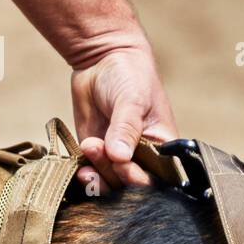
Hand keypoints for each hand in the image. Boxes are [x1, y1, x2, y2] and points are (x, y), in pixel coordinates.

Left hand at [70, 47, 177, 189]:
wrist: (102, 59)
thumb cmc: (130, 76)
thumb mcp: (131, 100)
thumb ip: (126, 129)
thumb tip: (119, 157)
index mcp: (162, 146)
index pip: (157, 176)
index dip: (139, 177)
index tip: (122, 162)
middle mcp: (142, 156)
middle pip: (132, 184)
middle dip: (116, 173)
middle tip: (100, 149)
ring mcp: (118, 156)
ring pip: (111, 183)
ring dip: (99, 174)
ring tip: (89, 146)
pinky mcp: (97, 153)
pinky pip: (93, 174)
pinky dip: (87, 176)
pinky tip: (81, 168)